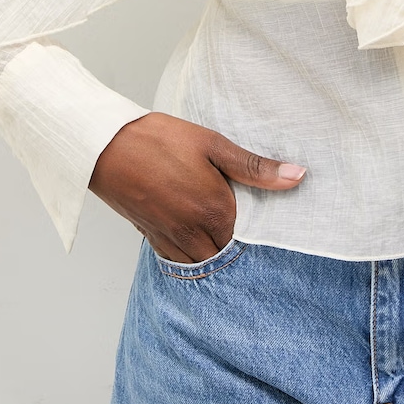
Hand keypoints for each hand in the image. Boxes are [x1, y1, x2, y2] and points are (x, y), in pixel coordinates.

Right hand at [89, 112, 305, 263]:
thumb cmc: (160, 140)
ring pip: (201, 263)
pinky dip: (189, 253)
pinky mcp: (150, 238)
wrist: (106, 146)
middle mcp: (193, 233)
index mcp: (215, 211)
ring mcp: (169, 239)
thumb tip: (298, 177)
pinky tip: (193, 231)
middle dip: (235, 243)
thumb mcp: (213, 145)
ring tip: (217, 225)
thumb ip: (255, 168)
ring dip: (212, 251)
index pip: (249, 236)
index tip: (259, 211)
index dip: (256, 226)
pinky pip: (177, 260)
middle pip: (225, 254)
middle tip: (240, 220)